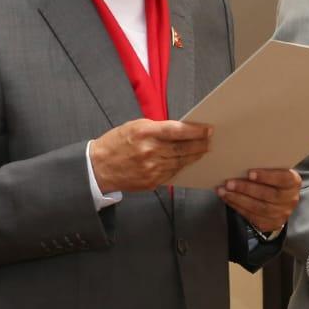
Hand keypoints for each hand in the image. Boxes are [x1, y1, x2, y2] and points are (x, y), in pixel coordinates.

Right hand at [89, 119, 211, 193]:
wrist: (98, 168)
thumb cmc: (115, 144)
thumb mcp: (134, 127)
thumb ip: (157, 128)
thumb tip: (179, 131)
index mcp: (145, 133)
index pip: (177, 130)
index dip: (195, 130)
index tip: (207, 129)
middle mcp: (150, 151)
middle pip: (183, 148)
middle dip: (200, 144)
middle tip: (210, 140)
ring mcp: (152, 168)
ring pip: (180, 162)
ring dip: (194, 156)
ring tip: (203, 151)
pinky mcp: (152, 181)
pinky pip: (173, 173)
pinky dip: (182, 167)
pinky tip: (187, 162)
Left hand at [218, 168, 300, 233]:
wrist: (280, 201)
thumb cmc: (273, 180)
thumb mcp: (275, 171)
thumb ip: (266, 167)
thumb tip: (242, 161)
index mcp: (293, 182)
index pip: (283, 179)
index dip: (266, 176)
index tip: (249, 173)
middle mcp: (290, 199)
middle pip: (268, 195)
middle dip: (246, 189)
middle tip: (229, 183)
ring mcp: (281, 214)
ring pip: (258, 207)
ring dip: (238, 199)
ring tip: (223, 191)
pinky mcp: (270, 223)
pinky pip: (251, 216)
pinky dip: (237, 207)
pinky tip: (227, 199)